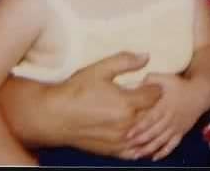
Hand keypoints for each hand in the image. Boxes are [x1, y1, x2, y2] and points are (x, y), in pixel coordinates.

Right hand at [32, 53, 160, 156]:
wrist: (54, 116)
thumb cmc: (76, 91)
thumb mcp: (100, 69)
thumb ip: (125, 61)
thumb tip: (146, 56)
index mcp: (126, 104)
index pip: (155, 95)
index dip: (155, 87)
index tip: (150, 82)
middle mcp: (126, 125)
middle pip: (155, 114)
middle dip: (156, 104)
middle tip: (150, 96)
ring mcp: (120, 141)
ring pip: (148, 133)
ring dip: (150, 122)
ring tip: (145, 111)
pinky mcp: (113, 152)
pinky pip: (136, 150)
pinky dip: (142, 141)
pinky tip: (138, 132)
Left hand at [124, 73, 204, 160]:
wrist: (200, 94)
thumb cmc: (181, 86)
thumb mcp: (167, 78)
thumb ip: (151, 79)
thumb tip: (137, 84)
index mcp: (166, 105)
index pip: (151, 118)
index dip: (140, 127)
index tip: (128, 134)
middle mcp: (171, 118)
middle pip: (155, 132)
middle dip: (141, 141)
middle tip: (128, 147)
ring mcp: (176, 127)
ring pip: (161, 141)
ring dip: (149, 149)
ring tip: (137, 155)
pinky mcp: (181, 132)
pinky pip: (172, 145)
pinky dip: (163, 152)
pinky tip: (154, 157)